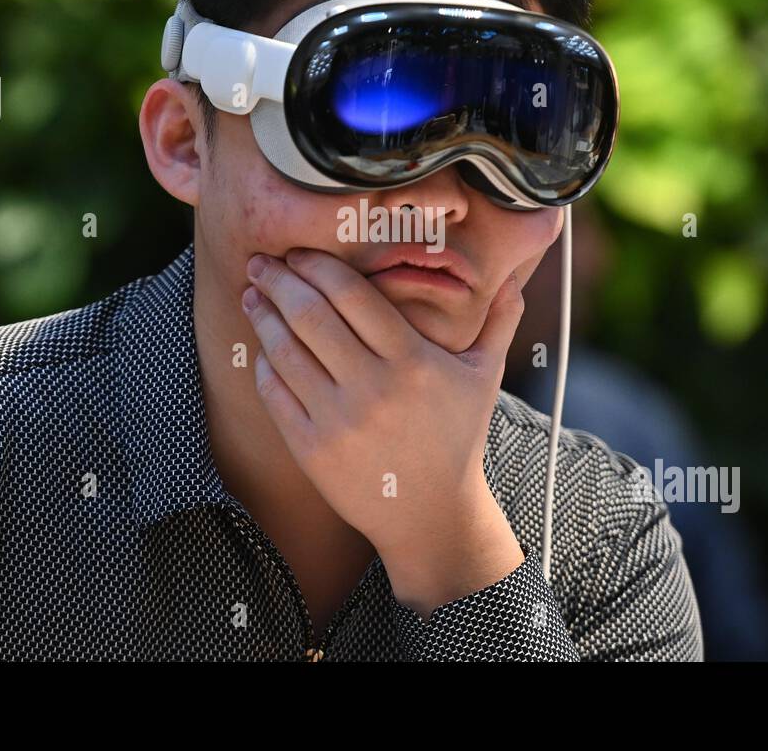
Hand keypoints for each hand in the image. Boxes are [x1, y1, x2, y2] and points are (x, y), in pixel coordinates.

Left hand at [242, 248, 526, 612]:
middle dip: (279, 281)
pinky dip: (263, 363)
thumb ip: (499, 323)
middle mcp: (373, 388)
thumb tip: (514, 280)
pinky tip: (262, 347)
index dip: (319, 266)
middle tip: (261, 263)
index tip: (300, 252)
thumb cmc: (456, 437)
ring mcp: (338, 420)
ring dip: (263, 316)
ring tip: (253, 296)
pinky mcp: (311, 449)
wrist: (429, 514)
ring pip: (286, 351)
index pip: (353, 295)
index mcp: (413, 361)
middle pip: (311, 315)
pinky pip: (275, 393)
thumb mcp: (484, 377)